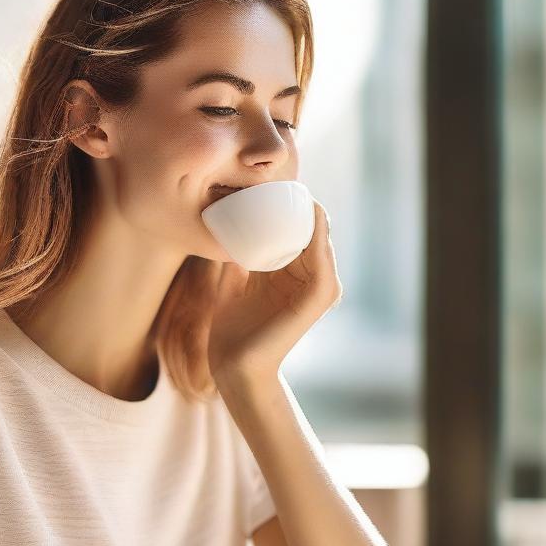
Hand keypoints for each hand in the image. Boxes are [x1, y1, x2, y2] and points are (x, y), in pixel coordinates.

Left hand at [207, 200, 341, 383]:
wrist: (234, 365)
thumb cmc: (232, 327)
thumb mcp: (232, 279)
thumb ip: (235, 253)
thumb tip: (222, 223)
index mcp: (292, 272)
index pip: (298, 228)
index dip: (289, 204)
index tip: (271, 182)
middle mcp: (309, 277)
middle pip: (312, 229)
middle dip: (301, 203)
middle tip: (283, 180)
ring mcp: (318, 287)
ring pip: (321, 239)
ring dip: (312, 214)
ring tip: (297, 191)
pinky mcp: (319, 297)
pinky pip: (322, 259)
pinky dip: (316, 236)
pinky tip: (307, 214)